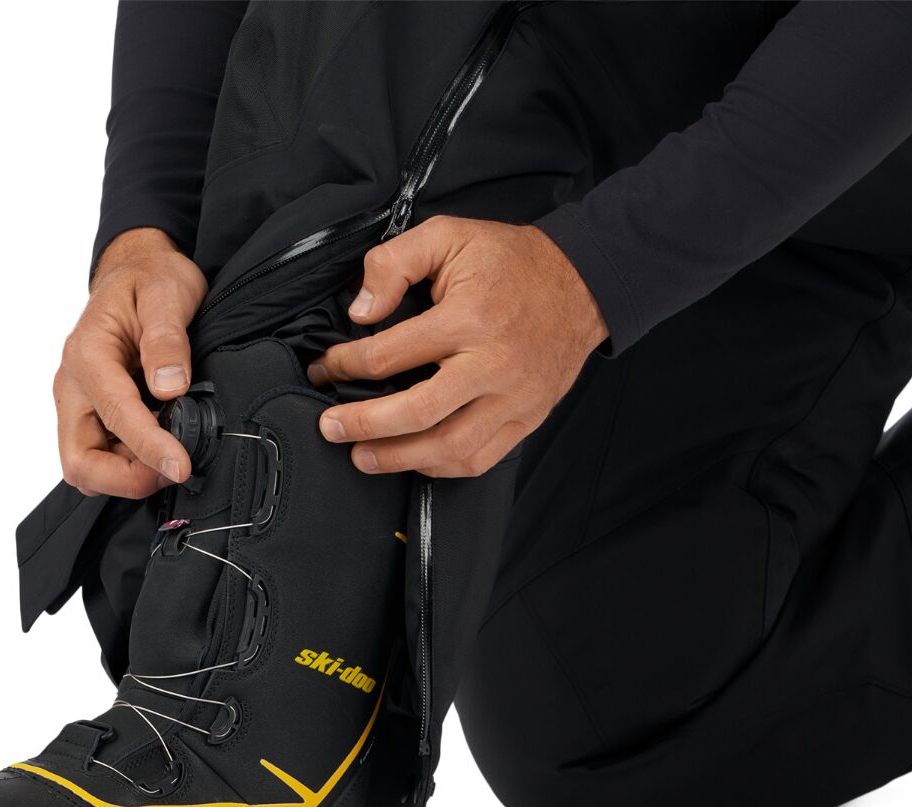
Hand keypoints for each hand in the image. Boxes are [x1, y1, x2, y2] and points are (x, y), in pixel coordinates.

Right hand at [55, 228, 207, 497]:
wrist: (138, 272)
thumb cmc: (150, 279)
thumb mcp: (166, 294)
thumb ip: (167, 339)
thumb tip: (170, 386)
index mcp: (88, 354)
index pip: (114, 414)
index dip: (148, 448)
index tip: (181, 466)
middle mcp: (74, 386)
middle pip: (80, 461)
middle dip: (125, 478)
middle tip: (173, 469)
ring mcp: (80, 404)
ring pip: (88, 467)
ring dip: (129, 475)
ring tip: (173, 456)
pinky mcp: (92, 415)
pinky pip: (102, 457)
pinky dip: (131, 465)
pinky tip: (163, 446)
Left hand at [307, 215, 607, 476]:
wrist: (584, 284)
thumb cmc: (512, 263)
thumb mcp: (449, 236)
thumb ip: (394, 263)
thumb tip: (360, 311)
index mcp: (468, 318)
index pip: (390, 354)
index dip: (347, 365)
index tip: (328, 368)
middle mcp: (491, 365)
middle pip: (417, 412)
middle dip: (364, 425)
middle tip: (330, 427)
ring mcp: (512, 398)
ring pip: (448, 447)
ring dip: (398, 458)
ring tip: (363, 456)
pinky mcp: (526, 419)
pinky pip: (478, 459)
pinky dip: (440, 466)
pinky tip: (414, 459)